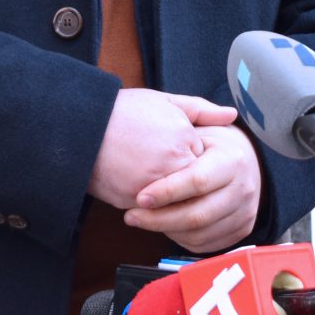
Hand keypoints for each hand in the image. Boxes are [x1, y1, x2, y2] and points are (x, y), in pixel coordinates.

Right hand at [88, 89, 235, 209]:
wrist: (83, 128)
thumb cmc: (122, 112)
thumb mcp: (163, 100)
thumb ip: (200, 109)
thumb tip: (231, 115)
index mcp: (184, 138)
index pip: (207, 161)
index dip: (197, 160)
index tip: (184, 156)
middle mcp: (174, 164)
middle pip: (196, 186)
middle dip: (190, 186)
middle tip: (172, 175)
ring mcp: (155, 186)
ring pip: (179, 203)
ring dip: (176, 202)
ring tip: (160, 187)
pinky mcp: (137, 202)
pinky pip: (157, 213)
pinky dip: (158, 210)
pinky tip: (151, 200)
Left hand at [126, 123, 261, 253]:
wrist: (245, 164)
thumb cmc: (215, 143)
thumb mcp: (205, 124)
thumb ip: (199, 112)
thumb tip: (225, 111)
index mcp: (234, 160)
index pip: (198, 182)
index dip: (167, 192)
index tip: (139, 197)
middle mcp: (244, 189)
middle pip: (197, 216)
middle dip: (159, 219)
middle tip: (131, 215)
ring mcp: (244, 213)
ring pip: (199, 235)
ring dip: (166, 230)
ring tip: (143, 220)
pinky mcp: (240, 231)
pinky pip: (205, 244)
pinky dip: (180, 238)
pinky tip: (164, 225)